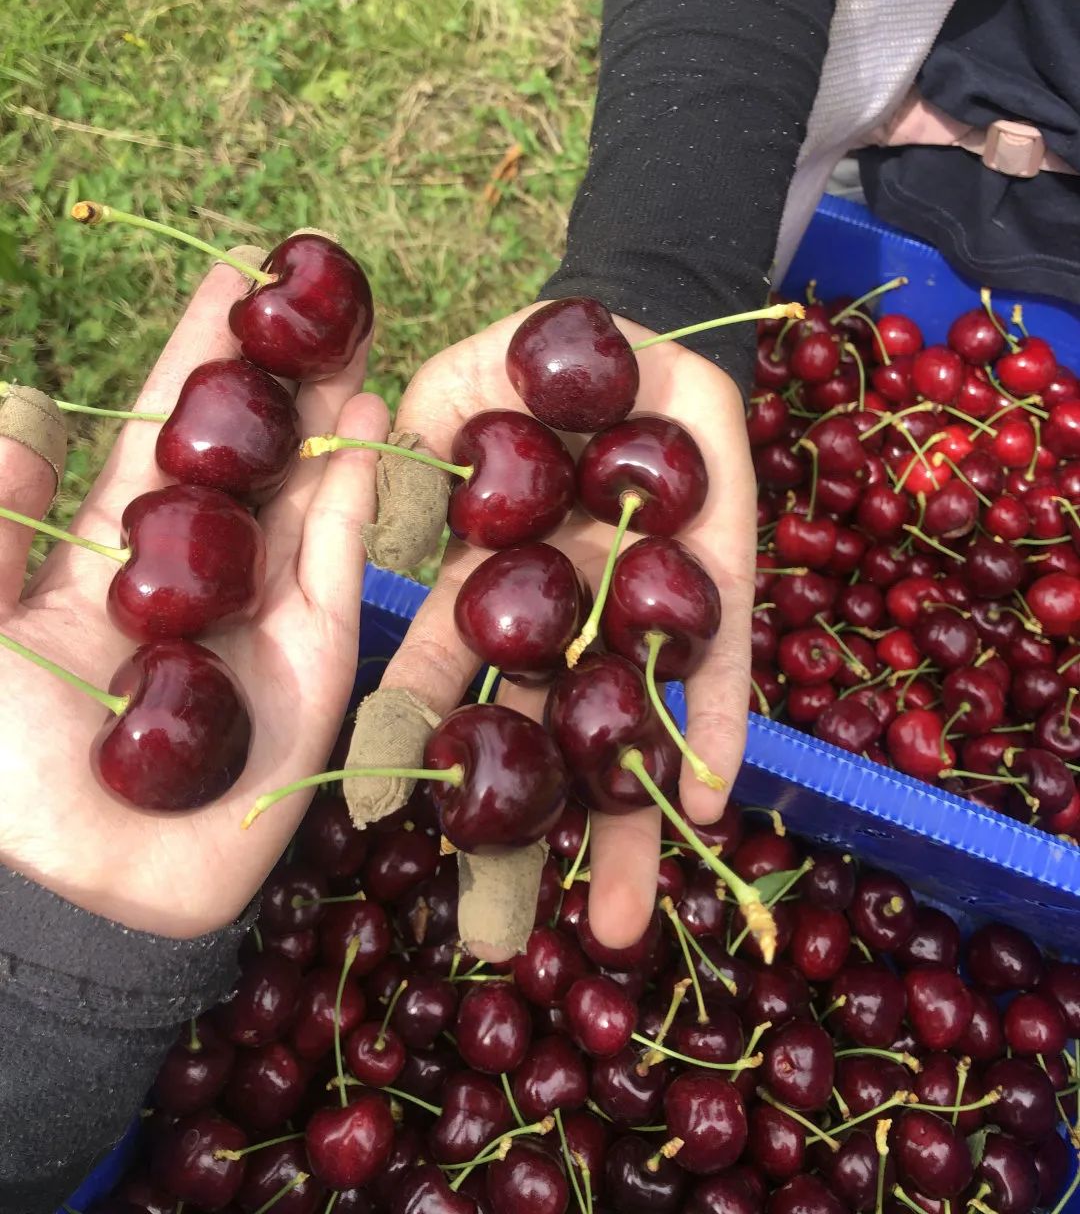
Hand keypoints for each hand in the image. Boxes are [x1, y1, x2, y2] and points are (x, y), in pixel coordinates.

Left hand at [0, 264, 387, 938]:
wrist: (72, 898)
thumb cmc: (0, 764)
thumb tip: (26, 397)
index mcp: (108, 566)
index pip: (161, 440)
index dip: (193, 363)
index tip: (228, 282)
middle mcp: (195, 584)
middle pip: (246, 459)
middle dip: (275, 376)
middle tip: (310, 291)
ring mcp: (262, 623)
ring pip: (302, 496)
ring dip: (325, 414)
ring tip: (351, 329)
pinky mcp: (315, 664)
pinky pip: (339, 561)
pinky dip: (356, 489)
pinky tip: (368, 415)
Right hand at [379, 304, 756, 951]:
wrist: (640, 331)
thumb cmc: (533, 365)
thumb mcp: (454, 393)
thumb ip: (418, 464)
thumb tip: (393, 552)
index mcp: (493, 583)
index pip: (445, 675)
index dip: (411, 739)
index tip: (381, 810)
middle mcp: (566, 617)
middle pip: (540, 738)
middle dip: (520, 834)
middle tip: (494, 939)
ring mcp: (644, 607)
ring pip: (631, 728)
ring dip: (625, 821)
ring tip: (618, 925)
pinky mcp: (722, 584)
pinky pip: (720, 664)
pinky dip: (714, 726)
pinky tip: (706, 800)